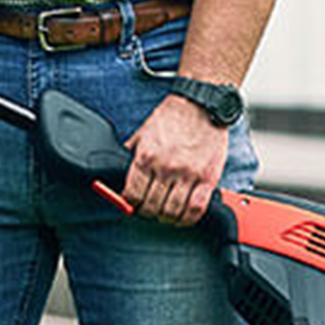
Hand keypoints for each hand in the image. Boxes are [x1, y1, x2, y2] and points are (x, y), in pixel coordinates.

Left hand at [122, 94, 228, 225]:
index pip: (132, 194)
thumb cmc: (171, 118)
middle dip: (147, 213)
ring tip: (164, 216)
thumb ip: (130, 152)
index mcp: (146, 157)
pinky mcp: (208, 178)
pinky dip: (188, 218)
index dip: (130, 204)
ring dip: (166, 219)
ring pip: (173, 211)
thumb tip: (116, 168)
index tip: (132, 204)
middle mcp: (166, 167)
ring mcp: (188, 174)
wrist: (199, 105)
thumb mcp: (141, 133)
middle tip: (148, 211)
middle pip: (152, 206)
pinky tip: (183, 217)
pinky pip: (197, 208)